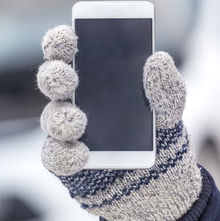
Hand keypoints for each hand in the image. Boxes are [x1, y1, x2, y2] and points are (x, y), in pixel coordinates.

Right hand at [37, 25, 201, 220]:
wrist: (157, 183)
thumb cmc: (155, 135)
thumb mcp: (169, 109)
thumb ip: (166, 86)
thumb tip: (158, 59)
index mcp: (91, 78)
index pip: (66, 52)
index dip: (60, 41)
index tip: (67, 37)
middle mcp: (73, 101)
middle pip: (50, 80)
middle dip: (54, 76)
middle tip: (69, 80)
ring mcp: (66, 132)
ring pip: (50, 118)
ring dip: (61, 117)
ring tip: (79, 123)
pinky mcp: (64, 161)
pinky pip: (54, 156)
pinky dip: (65, 154)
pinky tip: (82, 155)